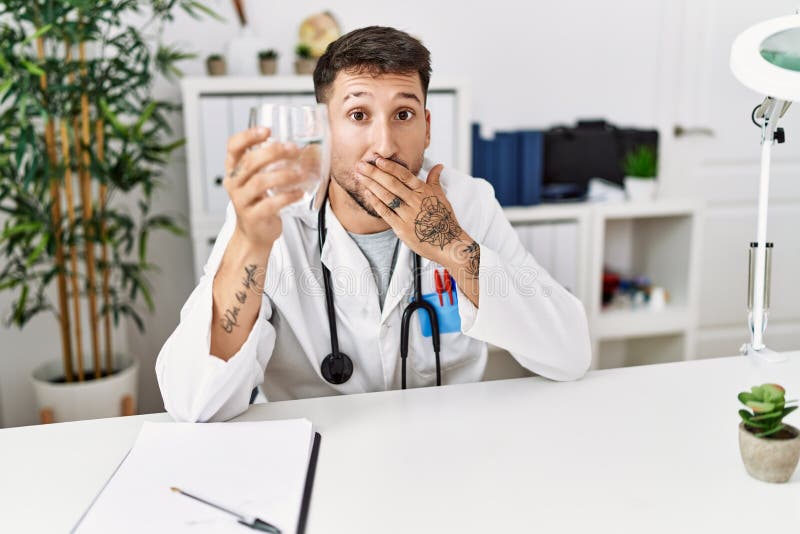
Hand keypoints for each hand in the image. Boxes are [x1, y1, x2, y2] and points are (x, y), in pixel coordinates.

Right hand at [223, 127, 305, 249]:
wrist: (254, 233)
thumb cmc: (259, 201)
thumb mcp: (258, 178)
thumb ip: (271, 163)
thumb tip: (302, 147)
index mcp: (234, 169)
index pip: (233, 147)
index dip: (248, 136)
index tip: (267, 130)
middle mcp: (234, 183)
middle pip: (250, 162)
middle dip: (273, 152)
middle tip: (293, 149)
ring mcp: (241, 200)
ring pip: (260, 182)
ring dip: (284, 174)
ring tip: (302, 173)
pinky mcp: (253, 216)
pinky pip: (270, 204)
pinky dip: (287, 196)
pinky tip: (299, 192)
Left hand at [355, 158, 478, 278]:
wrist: (448, 243)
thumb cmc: (444, 220)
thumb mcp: (441, 197)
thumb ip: (435, 180)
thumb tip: (438, 166)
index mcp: (424, 192)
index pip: (404, 175)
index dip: (390, 167)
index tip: (377, 160)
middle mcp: (415, 201)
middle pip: (391, 183)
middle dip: (374, 173)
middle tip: (361, 165)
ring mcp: (407, 215)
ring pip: (386, 196)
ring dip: (371, 185)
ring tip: (359, 176)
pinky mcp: (401, 228)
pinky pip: (385, 213)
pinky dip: (376, 202)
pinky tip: (367, 193)